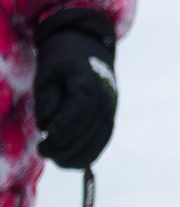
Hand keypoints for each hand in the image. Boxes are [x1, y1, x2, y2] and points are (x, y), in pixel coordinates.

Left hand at [32, 11, 116, 168]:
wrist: (86, 46)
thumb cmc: (60, 61)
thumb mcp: (45, 75)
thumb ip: (47, 101)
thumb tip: (49, 128)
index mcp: (88, 81)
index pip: (78, 113)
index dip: (60, 131)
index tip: (42, 142)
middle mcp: (105, 96)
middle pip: (89, 130)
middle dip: (63, 148)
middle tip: (43, 151)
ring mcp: (111, 106)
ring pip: (99, 140)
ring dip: (76, 155)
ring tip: (56, 159)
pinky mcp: (111, 114)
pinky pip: (103, 140)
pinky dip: (89, 154)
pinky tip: (70, 160)